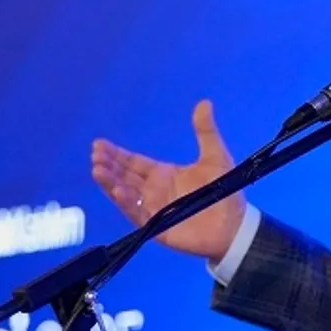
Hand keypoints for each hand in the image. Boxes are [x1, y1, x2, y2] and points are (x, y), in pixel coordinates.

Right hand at [91, 99, 245, 262]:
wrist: (236, 224)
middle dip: (109, 166)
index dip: (117, 154)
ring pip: (126, 195)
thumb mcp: (215, 156)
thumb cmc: (224, 191)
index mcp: (163, 174)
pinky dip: (127, 203)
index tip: (99, 144)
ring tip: (98, 171)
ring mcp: (154, 209)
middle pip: (125, 177)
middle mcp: (154, 191)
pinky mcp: (158, 228)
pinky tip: (118, 191)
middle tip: (95, 156)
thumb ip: (206, 132)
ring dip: (111, 183)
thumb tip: (205, 103)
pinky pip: (138, 214)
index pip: (134, 162)